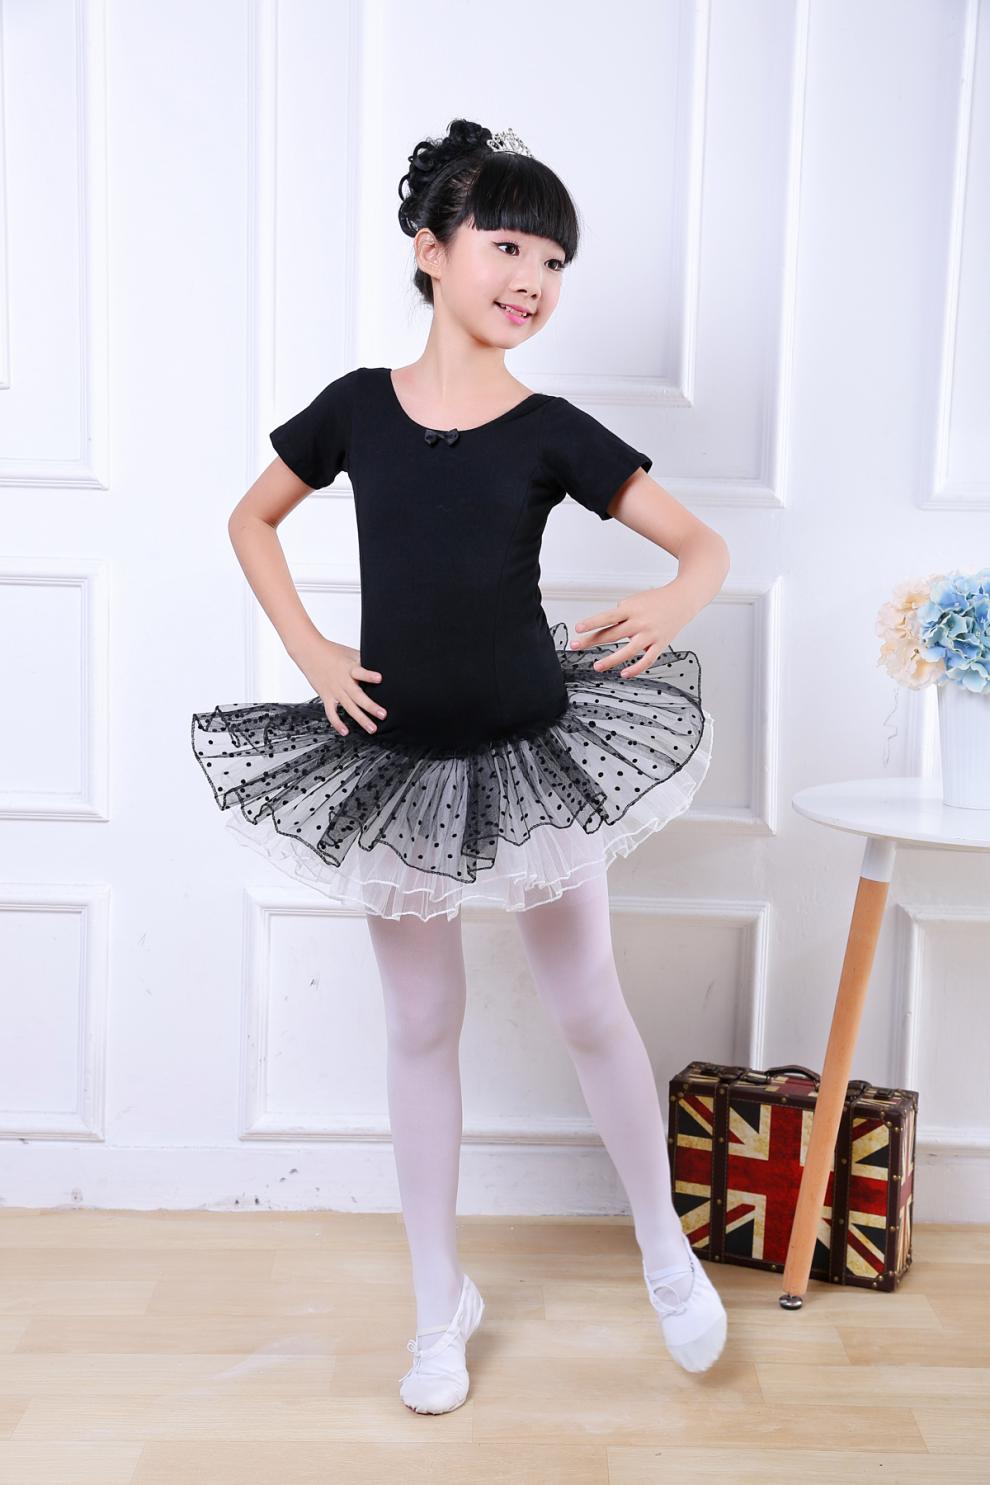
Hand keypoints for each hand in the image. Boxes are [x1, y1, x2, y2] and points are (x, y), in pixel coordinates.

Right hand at [294, 637, 385, 736]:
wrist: (310, 653)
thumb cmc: (333, 652)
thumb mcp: (351, 654)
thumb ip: (364, 662)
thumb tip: (382, 666)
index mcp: (350, 669)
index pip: (360, 672)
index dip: (369, 676)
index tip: (380, 678)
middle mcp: (343, 682)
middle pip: (358, 696)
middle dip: (371, 706)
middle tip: (383, 715)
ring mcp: (334, 691)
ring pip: (349, 707)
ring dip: (361, 719)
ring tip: (372, 729)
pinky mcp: (326, 697)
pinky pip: (331, 713)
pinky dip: (337, 723)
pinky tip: (346, 732)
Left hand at [568, 585, 688, 678]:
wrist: (682, 600)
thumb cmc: (655, 601)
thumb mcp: (634, 601)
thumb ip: (620, 615)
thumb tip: (607, 630)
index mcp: (631, 609)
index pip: (607, 617)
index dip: (592, 623)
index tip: (578, 628)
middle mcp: (639, 622)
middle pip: (612, 634)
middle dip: (591, 641)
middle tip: (575, 646)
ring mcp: (650, 634)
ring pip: (628, 651)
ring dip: (611, 660)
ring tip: (597, 666)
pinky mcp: (659, 644)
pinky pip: (647, 660)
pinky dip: (636, 669)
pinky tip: (624, 673)